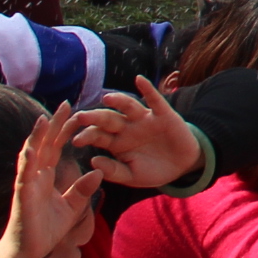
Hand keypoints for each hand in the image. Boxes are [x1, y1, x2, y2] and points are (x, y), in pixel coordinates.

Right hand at [0, 103, 100, 257]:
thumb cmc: (46, 230)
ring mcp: (27, 183)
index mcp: (46, 176)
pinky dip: (27, 160)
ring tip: (45, 118)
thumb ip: (83, 190)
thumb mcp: (72, 208)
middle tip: (65, 104)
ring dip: (37, 136)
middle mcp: (35, 175)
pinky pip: (24, 175)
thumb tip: (97, 174)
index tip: (76, 113)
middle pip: (44, 144)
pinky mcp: (22, 195)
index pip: (56, 147)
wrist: (29, 253)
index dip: (65, 130)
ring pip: (30, 154)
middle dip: (53, 124)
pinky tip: (31, 148)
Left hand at [75, 75, 201, 188]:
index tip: (75, 140)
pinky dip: (148, 89)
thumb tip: (93, 161)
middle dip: (94, 117)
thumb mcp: (132, 176)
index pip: (98, 136)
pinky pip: (154, 100)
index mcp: (116, 143)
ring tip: (107, 99)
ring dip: (118, 101)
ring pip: (128, 107)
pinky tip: (139, 80)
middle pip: (108, 119)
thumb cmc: (153, 171)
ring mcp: (144, 119)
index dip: (87, 136)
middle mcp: (127, 128)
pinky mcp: (162, 115)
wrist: (182, 167)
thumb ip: (114, 171)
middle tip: (80, 117)